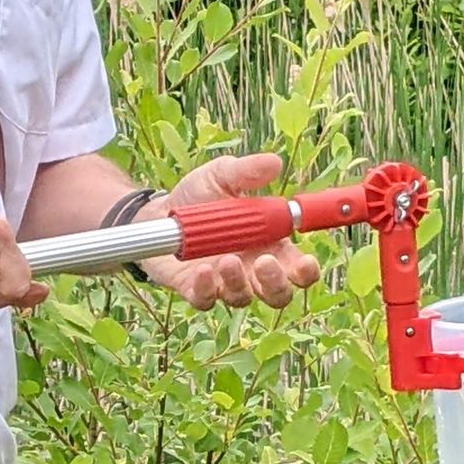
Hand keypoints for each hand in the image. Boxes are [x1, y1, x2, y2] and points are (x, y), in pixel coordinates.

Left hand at [139, 153, 320, 311]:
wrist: (157, 211)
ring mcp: (223, 281)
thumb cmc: (198, 194)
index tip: (305, 262)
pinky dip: (206, 289)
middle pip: (278, 293)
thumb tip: (274, 163)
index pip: (297, 267)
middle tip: (264, 262)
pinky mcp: (196, 290)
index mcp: (268, 243)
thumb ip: (247, 171)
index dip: (306, 271)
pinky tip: (202, 270)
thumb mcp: (221, 175)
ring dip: (239, 283)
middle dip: (277, 284)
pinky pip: (206, 300)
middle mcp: (250, 268)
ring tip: (227, 260)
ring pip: (243, 298)